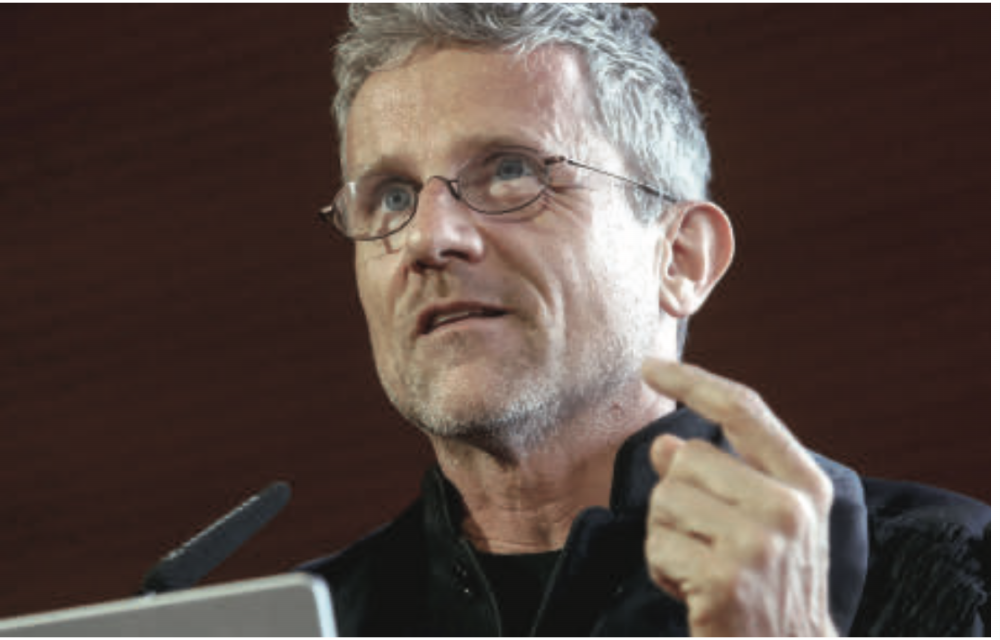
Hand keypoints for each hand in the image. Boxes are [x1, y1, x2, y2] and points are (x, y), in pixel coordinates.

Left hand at [641, 358, 837, 636]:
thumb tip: (664, 446)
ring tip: (702, 569)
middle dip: (676, 499)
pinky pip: (657, 545)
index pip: (743, 410)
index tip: (649, 366)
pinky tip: (695, 595)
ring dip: (667, 538)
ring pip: (665, 499)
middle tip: (703, 544)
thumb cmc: (771, 589)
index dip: (692, 380)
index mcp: (804, 484)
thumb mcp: (763, 525)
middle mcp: (789, 508)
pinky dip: (662, 571)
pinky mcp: (725, 577)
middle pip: (687, 457)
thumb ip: (722, 477)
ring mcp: (759, 543)